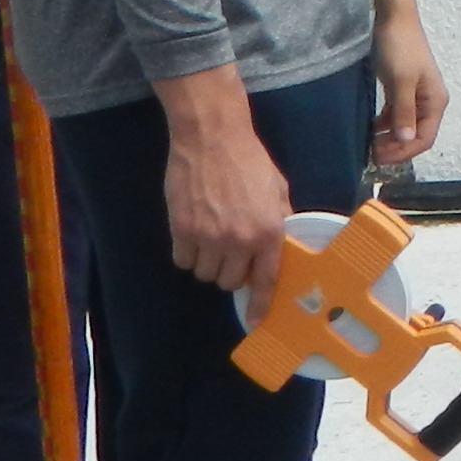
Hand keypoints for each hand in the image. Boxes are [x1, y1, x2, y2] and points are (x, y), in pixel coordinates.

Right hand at [160, 94, 293, 301]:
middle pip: (228, 282)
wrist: (211, 138)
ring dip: (207, 263)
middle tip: (230, 252)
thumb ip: (279, 220)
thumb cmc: (249, 161)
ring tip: (210, 239)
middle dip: (230, 272)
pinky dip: (186, 253)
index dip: (259, 305)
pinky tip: (192, 233)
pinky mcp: (181, 229)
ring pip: (204, 274)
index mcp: (268, 233)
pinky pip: (182, 260)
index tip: (256, 321)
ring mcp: (208, 237)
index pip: (264, 281)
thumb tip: (279, 246)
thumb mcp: (277, 190)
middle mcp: (239, 241)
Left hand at [372, 0, 447, 166]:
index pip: (424, 138)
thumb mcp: (402, 81)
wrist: (393, 18)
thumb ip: (404, 112)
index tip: (380, 157)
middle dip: (396, 148)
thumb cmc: (400, 48)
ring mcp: (414, 96)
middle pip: (415, 135)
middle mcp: (428, 102)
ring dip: (389, 138)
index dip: (404, 152)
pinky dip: (384, 124)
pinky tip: (369, 128)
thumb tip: (406, 140)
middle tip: (371, 154)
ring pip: (404, 127)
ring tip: (369, 144)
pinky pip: (395, 115)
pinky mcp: (401, 89)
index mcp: (435, 101)